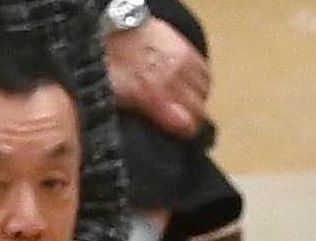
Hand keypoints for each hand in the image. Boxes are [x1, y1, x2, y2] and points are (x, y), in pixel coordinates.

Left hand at [106, 17, 211, 138]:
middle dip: (194, 119)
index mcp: (155, 97)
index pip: (187, 124)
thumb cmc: (111, 66)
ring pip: (204, 91)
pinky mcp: (187, 48)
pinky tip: (192, 86)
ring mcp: (183, 63)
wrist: (114, 30)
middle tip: (185, 121)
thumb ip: (142, 114)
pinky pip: (205, 72)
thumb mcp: (118, 99)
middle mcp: (174, 81)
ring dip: (198, 100)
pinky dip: (201, 82)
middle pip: (199, 109)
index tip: (183, 135)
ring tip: (188, 103)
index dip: (186, 133)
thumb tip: (156, 130)